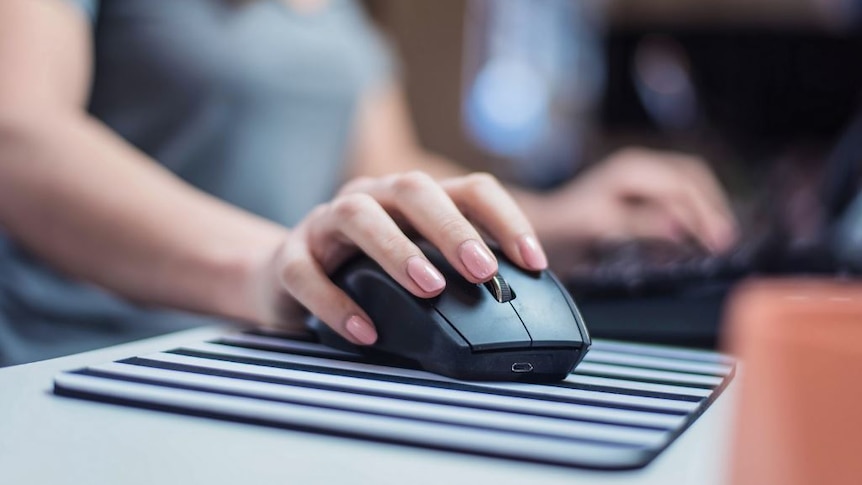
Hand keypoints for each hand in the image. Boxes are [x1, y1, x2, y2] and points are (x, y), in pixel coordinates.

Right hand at [260, 171, 547, 344]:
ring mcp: (325, 223)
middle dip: (451, 228)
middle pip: (412, 189)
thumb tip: (514, 310)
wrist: (285, 276)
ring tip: (428, 289)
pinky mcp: (289, 257)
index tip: (532, 261)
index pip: (468, 189)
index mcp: (412, 200)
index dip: (505, 219)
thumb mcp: (416, 265)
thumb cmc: (365, 272)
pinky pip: (305, 272)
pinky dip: (335, 302)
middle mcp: (371, 198)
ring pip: (357, 214)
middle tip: (482, 270)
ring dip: (397, 249)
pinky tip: (365, 331)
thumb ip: (454, 275)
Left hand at [527, 148, 737, 263]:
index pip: (682, 187)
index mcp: (632, 169)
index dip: (703, 213)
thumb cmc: (567, 225)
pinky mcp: (642, 185)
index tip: (717, 240)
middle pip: (692, 178)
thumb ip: (643, 225)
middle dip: (711, 208)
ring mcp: (641, 172)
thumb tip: (680, 228)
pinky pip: (678, 190)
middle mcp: (639, 164)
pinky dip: (693, 208)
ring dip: (705, 207)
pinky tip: (698, 230)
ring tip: (717, 237)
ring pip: (689, 182)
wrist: (543, 224)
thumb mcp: (604, 227)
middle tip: (724, 242)